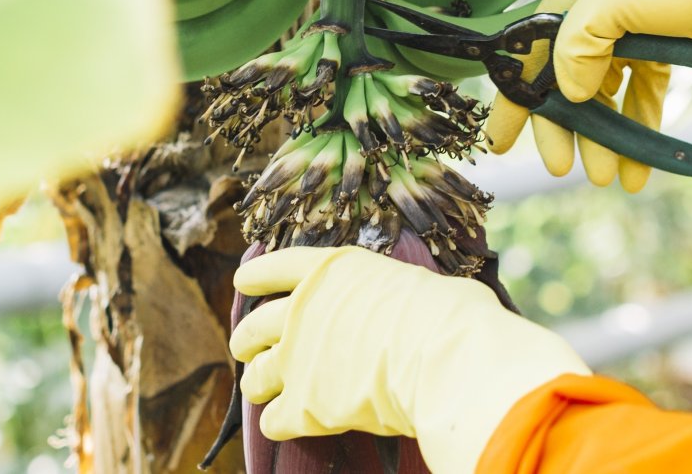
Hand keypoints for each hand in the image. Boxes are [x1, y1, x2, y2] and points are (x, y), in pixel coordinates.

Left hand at [231, 246, 588, 473]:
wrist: (444, 357)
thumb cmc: (448, 314)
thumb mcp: (415, 283)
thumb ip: (392, 292)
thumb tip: (418, 302)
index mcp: (329, 271)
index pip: (274, 267)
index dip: (255, 277)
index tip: (243, 283)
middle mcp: (302, 310)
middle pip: (254, 326)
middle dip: (247, 339)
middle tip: (247, 348)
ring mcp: (297, 358)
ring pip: (255, 376)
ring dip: (257, 384)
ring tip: (261, 390)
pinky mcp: (303, 406)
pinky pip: (273, 420)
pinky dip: (279, 423)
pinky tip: (286, 424)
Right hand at [485, 0, 691, 190]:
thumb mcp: (613, 3)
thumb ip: (577, 45)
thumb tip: (567, 91)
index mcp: (571, 0)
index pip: (528, 57)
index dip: (514, 101)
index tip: (500, 145)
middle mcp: (594, 18)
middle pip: (563, 84)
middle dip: (562, 129)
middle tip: (563, 169)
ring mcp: (628, 37)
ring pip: (602, 98)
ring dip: (601, 138)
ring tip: (607, 177)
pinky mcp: (661, 53)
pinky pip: (638, 100)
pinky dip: (636, 133)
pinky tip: (639, 168)